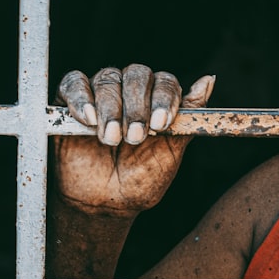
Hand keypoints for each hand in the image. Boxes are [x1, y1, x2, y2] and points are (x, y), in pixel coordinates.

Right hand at [55, 65, 214, 215]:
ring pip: (107, 78)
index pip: (164, 81)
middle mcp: (129, 90)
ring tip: (110, 139)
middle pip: (136, 74)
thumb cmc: (140, 179)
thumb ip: (189, 115)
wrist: (105, 204)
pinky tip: (88, 120)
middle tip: (135, 137)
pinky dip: (80, 97)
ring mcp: (100, 94)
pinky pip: (73, 82)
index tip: (161, 125)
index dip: (164, 98)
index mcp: (156, 99)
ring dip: (111, 109)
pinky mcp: (69, 102)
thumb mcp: (171, 152)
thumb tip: (208, 80)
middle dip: (137, 106)